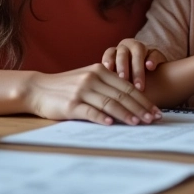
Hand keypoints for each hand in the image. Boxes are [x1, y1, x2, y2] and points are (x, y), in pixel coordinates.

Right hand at [23, 64, 162, 124]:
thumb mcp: (88, 79)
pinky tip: (111, 124)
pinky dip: (101, 117)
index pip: (127, 86)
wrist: (37, 89)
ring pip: (110, 103)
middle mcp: (93, 78)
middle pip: (122, 95)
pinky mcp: (70, 105)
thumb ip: (107, 86)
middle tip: (153, 119)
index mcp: (100, 70)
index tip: (155, 111)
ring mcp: (81, 91)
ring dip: (126, 114)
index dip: (144, 99)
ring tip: (139, 123)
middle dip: (140, 108)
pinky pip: (90, 111)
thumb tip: (131, 101)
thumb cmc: (66, 87)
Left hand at [102, 38, 166, 90]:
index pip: (110, 53)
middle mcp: (128, 48)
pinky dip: (152, 59)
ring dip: (137, 66)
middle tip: (123, 79)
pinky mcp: (156, 54)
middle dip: (123, 66)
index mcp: (115, 53)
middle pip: (123, 52)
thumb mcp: (115, 82)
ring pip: (138, 50)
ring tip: (138, 84)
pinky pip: (154, 53)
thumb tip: (95, 96)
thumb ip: (108, 83)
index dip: (109, 61)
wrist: (152, 83)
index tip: (107, 71)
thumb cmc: (125, 84)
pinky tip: (150, 67)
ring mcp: (143, 49)